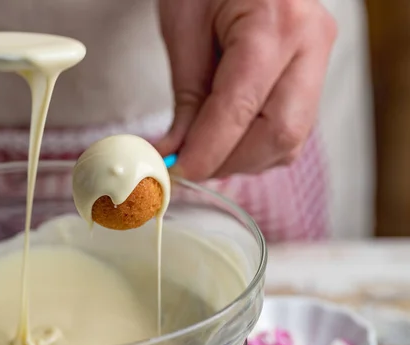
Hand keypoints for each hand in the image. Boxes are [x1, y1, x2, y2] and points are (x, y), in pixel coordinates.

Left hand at [155, 0, 336, 180]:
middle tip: (189, 167)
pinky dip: (256, 147)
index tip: (179, 171)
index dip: (209, 149)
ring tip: (205, 151)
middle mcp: (310, 43)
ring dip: (243, 159)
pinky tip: (228, 139)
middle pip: (281, 133)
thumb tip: (176, 154)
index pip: (243, 107)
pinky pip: (292, 130)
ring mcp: (320, 59)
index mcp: (276, 21)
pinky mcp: (314, 75)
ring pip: (290, 140)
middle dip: (230, 161)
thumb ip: (187, 99)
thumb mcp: (184, 28)